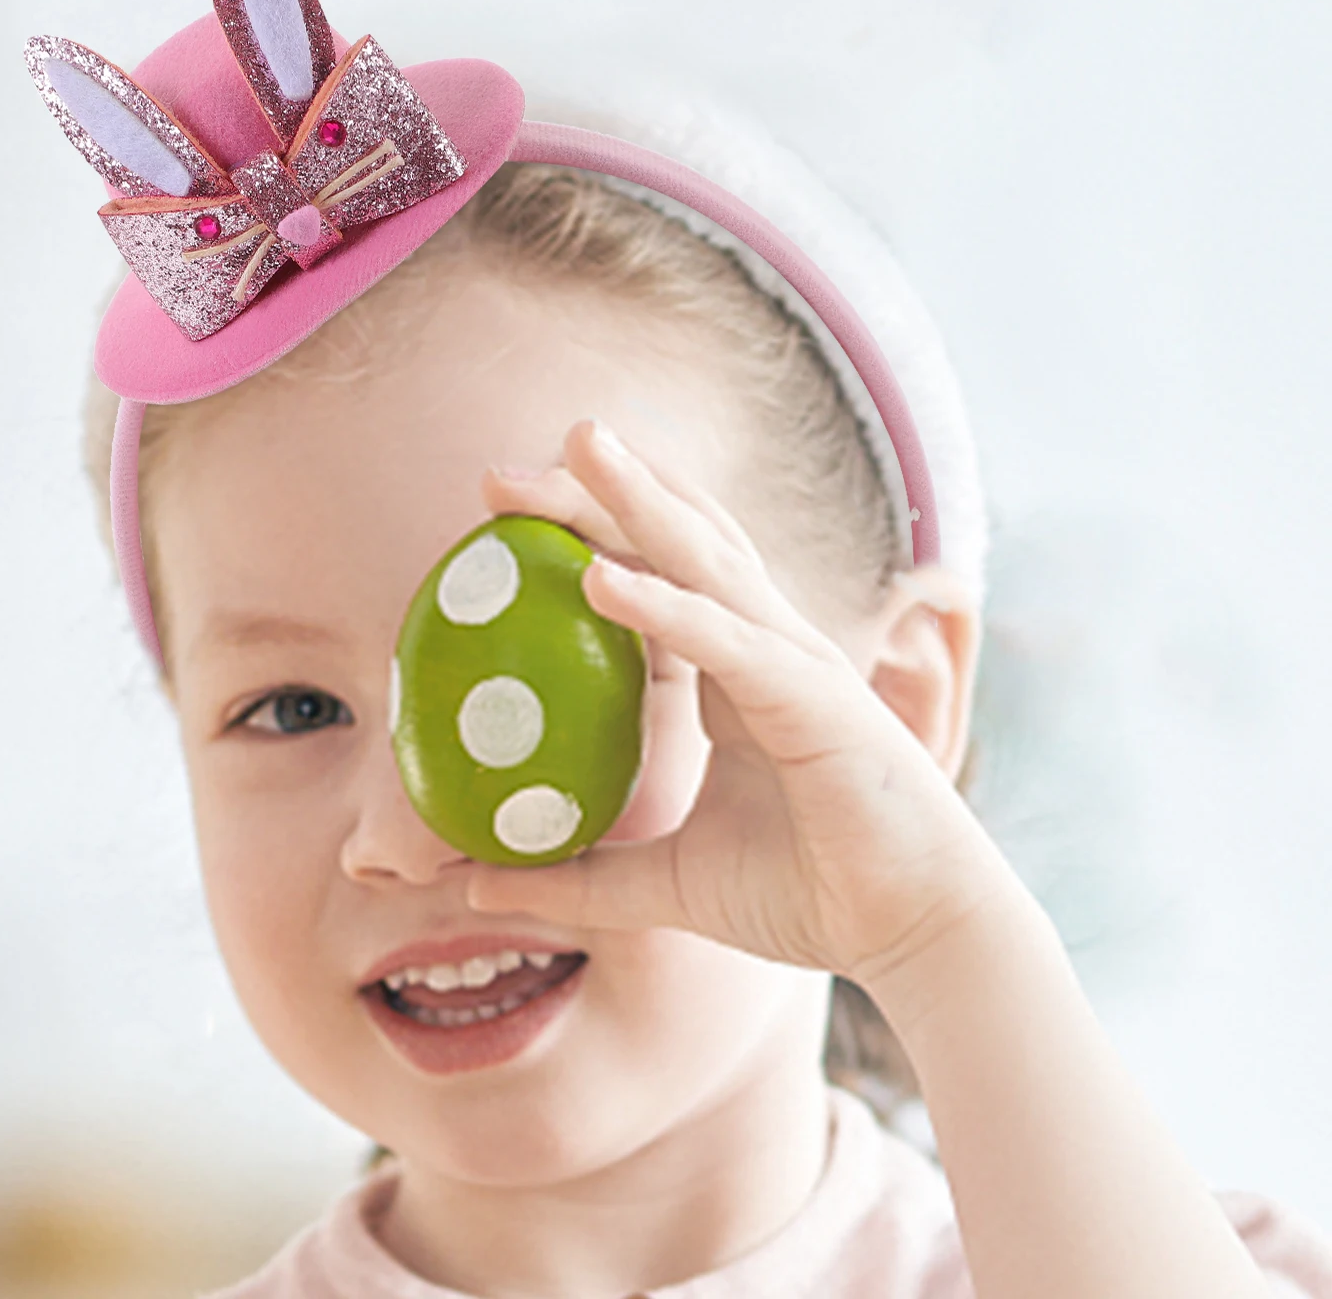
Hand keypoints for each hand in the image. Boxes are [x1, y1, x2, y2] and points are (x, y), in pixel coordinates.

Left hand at [466, 419, 1022, 991]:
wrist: (913, 933)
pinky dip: (665, 606)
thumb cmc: (807, 892)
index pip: (648, 572)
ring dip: (635, 500)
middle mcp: (759, 643)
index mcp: (728, 669)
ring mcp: (791, 659)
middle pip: (669, 538)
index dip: (582, 530)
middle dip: (590, 490)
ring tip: (573, 447)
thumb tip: (469, 883)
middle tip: (497, 472)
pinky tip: (600, 581)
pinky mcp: (815, 696)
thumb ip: (575, 878)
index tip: (497, 513)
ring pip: (704, 558)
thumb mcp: (664, 885)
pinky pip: (727, 642)